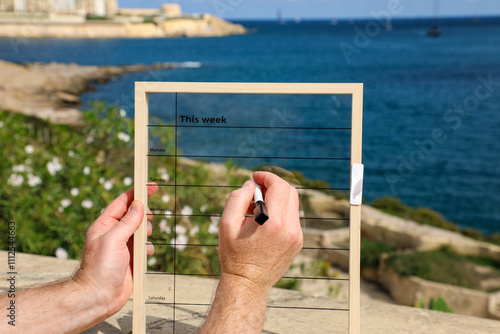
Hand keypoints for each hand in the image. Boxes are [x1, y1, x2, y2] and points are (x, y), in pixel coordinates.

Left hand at [72, 185, 157, 317]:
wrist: (98, 297)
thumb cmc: (99, 269)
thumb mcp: (113, 240)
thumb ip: (127, 222)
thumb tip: (139, 205)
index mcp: (104, 225)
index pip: (123, 203)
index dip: (137, 193)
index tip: (151, 186)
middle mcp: (113, 234)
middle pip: (134, 215)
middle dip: (144, 216)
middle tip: (146, 223)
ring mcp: (122, 247)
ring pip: (140, 231)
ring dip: (146, 233)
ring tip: (142, 242)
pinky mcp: (130, 259)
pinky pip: (144, 247)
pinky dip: (147, 248)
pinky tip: (144, 255)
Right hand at [218, 171, 302, 292]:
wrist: (248, 283)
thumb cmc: (234, 254)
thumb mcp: (227, 224)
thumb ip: (237, 198)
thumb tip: (251, 185)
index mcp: (274, 223)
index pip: (279, 187)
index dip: (267, 177)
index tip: (255, 176)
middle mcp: (290, 229)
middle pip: (290, 192)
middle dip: (273, 185)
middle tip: (255, 189)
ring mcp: (297, 236)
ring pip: (292, 204)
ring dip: (276, 198)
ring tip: (255, 207)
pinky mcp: (298, 242)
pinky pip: (292, 217)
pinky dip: (280, 211)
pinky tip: (263, 219)